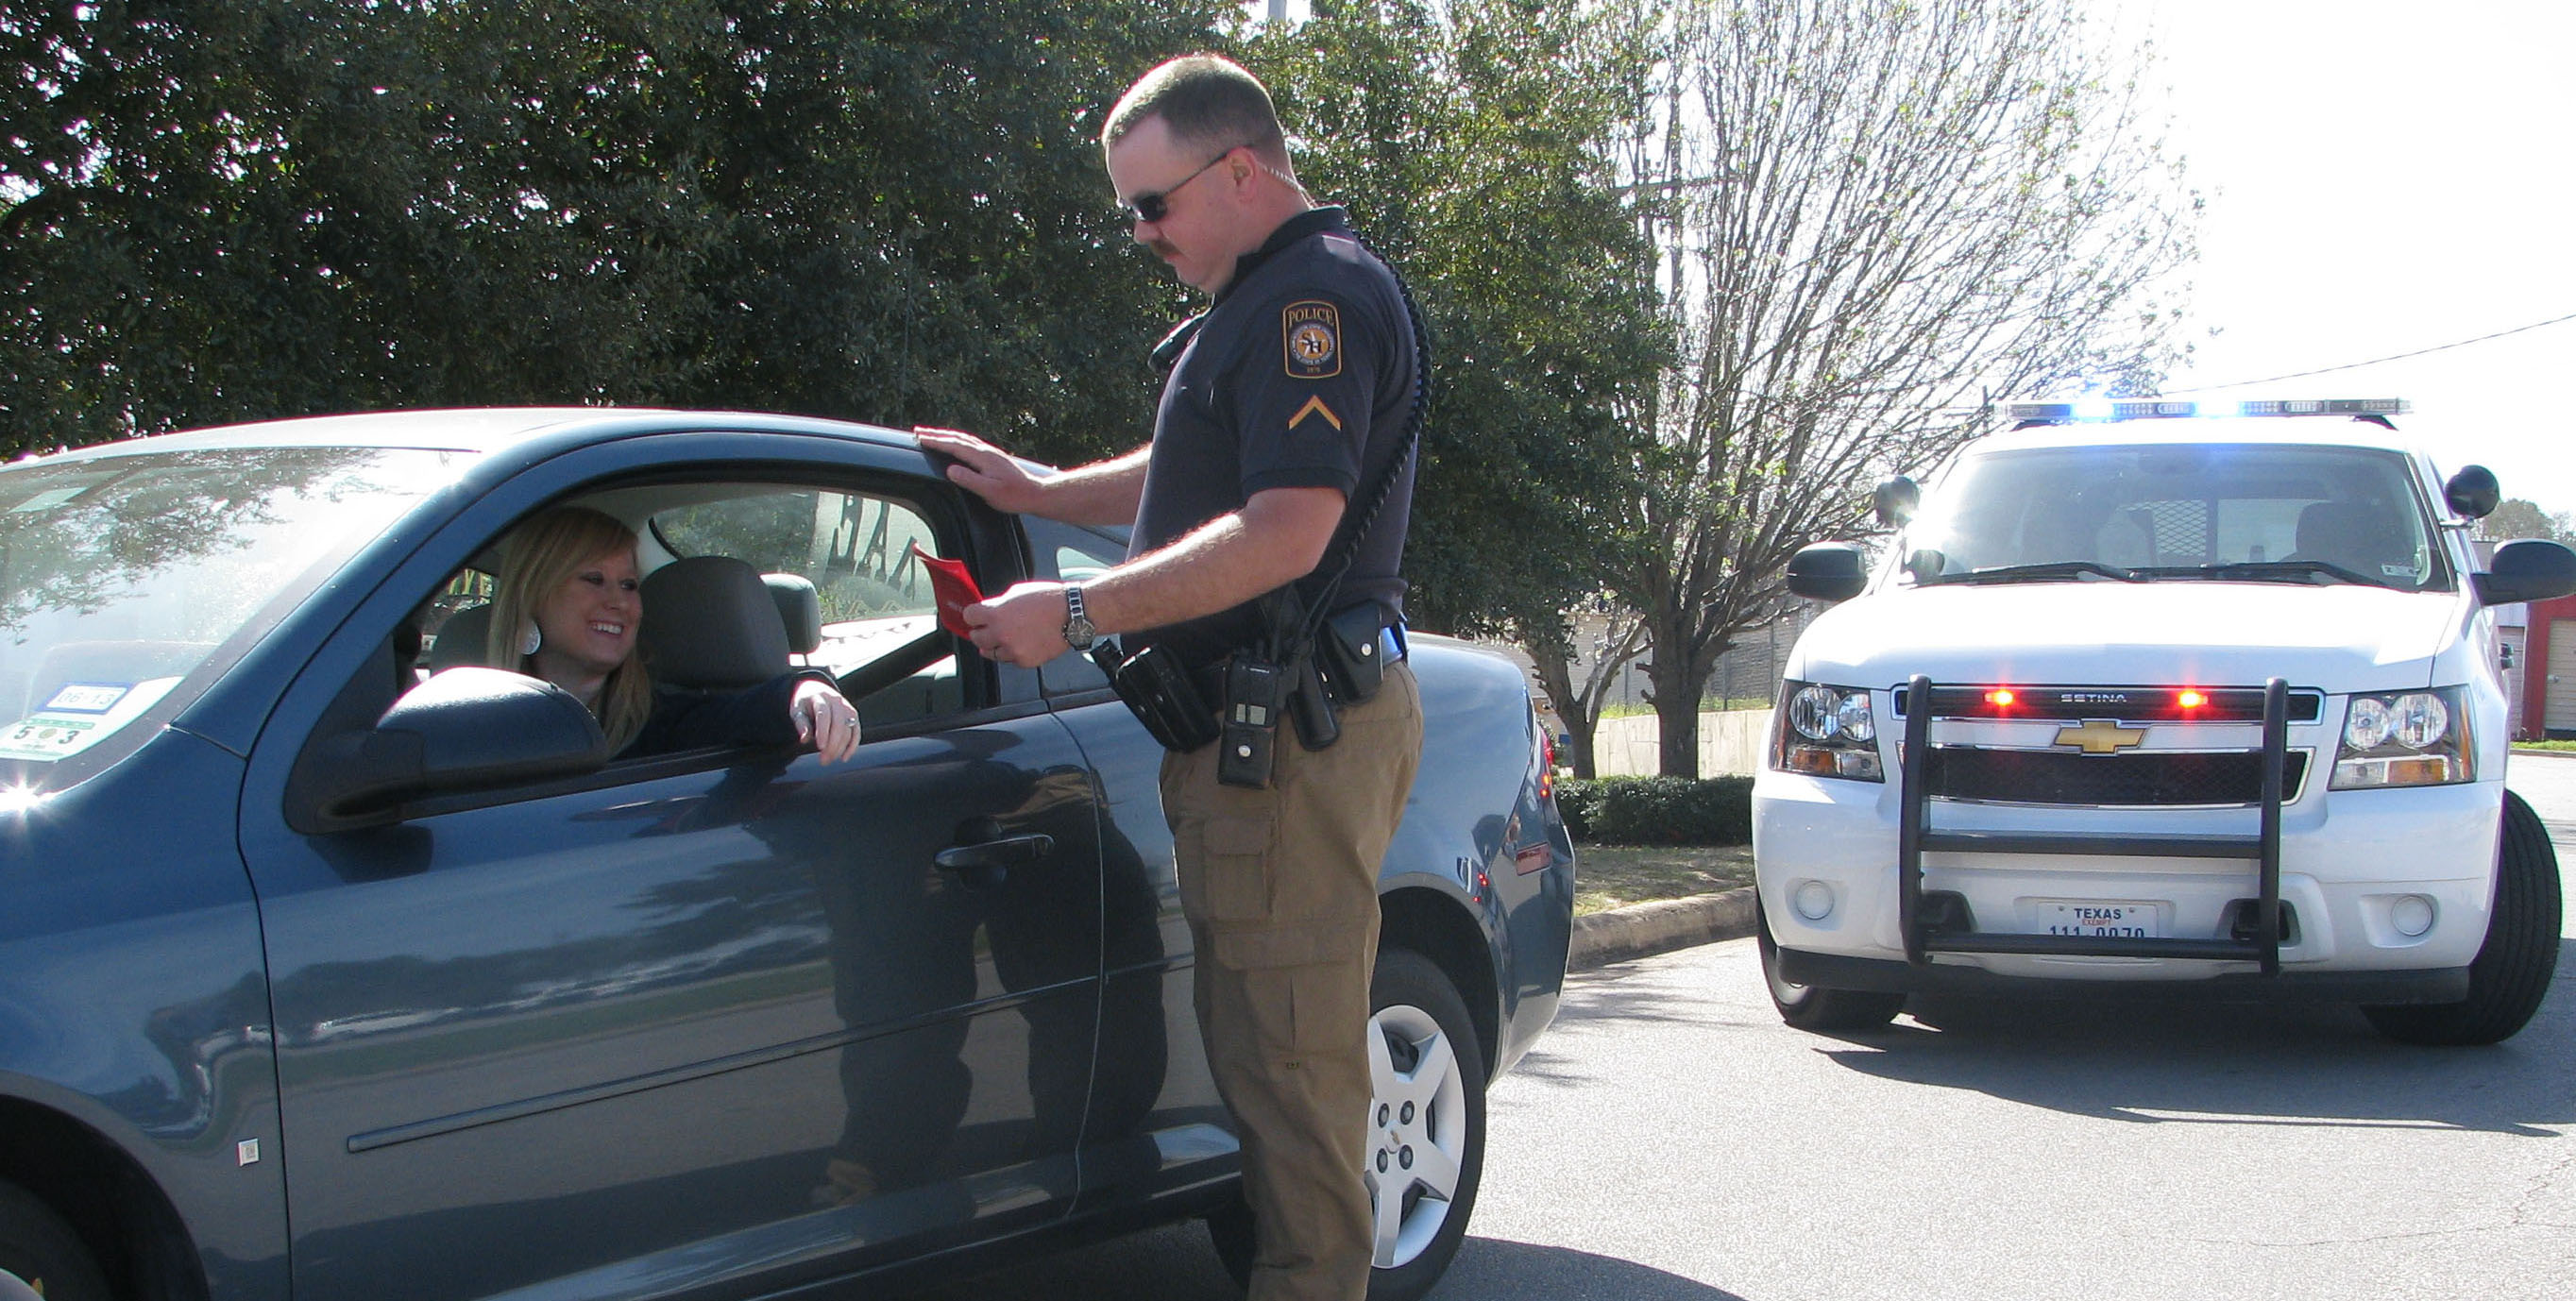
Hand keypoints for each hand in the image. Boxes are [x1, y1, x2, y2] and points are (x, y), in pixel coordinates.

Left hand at [789, 678, 861, 762]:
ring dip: (840, 748)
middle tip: (823, 760)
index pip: (824, 715)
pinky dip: (852, 746)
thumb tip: (805, 739)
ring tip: (828, 760)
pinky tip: (844, 757)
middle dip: (832, 745)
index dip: (823, 732)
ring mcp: (847, 708)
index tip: (820, 747)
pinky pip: (856, 732)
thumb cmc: (804, 702)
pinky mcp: (853, 715)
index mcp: (821, 698)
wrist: (815, 688)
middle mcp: (837, 701)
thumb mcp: (797, 709)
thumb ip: (801, 724)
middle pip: (838, 724)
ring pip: (848, 730)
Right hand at [913, 426, 1054, 514]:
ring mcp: (990, 453)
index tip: (920, 438)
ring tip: (932, 435)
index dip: (936, 441)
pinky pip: (970, 443)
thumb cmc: (1013, 496)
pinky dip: (957, 440)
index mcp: (982, 457)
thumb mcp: (990, 491)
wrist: (1035, 493)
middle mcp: (986, 451)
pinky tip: (956, 444)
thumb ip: (969, 480)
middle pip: (957, 437)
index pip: (954, 445)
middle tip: (918, 432)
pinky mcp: (993, 457)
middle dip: (937, 434)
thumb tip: (950, 470)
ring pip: (964, 438)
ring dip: (946, 435)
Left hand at [962, 580, 1071, 667]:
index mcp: (997, 613)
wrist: (1073, 615)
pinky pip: (1010, 660)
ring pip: (991, 653)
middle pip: (976, 638)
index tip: (976, 616)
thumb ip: (999, 604)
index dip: (973, 615)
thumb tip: (989, 610)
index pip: (969, 616)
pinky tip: (1021, 642)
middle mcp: (1002, 634)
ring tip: (1006, 636)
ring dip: (995, 645)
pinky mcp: (1025, 661)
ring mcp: (1013, 650)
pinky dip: (1012, 653)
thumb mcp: (1017, 592)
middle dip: (981, 632)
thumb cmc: (1050, 600)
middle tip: (988, 628)